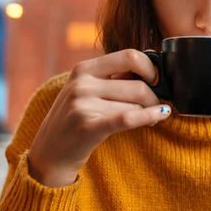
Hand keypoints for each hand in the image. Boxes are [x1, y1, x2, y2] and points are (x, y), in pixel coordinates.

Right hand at [28, 49, 170, 187]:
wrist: (49, 154)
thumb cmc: (76, 119)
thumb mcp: (88, 90)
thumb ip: (116, 75)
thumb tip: (152, 57)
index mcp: (84, 68)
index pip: (129, 56)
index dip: (150, 67)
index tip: (156, 80)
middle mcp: (81, 83)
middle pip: (137, 84)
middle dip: (154, 97)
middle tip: (156, 105)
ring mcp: (82, 104)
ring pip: (135, 104)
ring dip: (149, 112)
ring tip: (148, 119)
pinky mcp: (87, 127)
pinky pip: (128, 118)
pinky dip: (149, 116)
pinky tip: (161, 116)